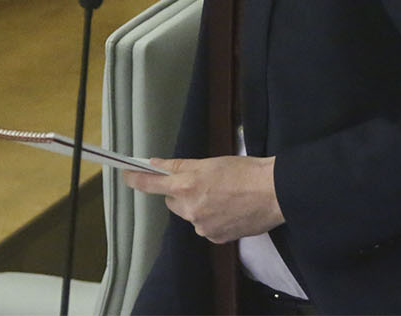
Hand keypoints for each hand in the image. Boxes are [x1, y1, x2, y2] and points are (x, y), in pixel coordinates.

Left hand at [125, 155, 283, 243]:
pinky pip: (205, 227)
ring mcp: (202, 226)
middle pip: (172, 202)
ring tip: (222, 196)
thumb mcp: (209, 162)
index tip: (126, 175)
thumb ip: (180, 166)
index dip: (136, 179)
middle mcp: (190, 209)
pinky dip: (212, 219)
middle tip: (202, 183)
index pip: (151, 184)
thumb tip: (155, 165)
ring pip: (190, 215)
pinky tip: (229, 209)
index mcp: (187, 185)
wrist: (274, 193)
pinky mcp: (216, 238)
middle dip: (180, 193)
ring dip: (198, 206)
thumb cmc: (244, 172)